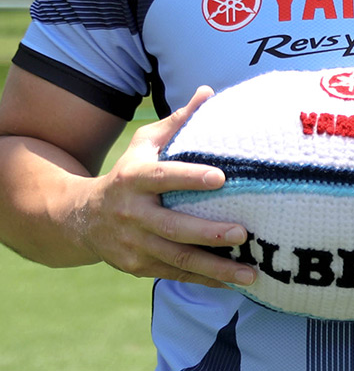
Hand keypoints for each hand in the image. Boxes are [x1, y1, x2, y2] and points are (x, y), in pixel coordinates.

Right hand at [79, 86, 255, 287]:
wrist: (82, 218)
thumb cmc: (126, 174)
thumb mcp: (144, 145)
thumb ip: (177, 123)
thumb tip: (208, 91)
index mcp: (134, 180)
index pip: (163, 178)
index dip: (189, 178)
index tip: (222, 177)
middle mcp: (132, 214)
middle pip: (172, 227)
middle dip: (208, 232)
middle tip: (243, 232)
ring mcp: (134, 244)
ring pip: (177, 258)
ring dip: (215, 268)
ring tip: (250, 273)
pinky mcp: (139, 267)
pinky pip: (176, 274)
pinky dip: (205, 280)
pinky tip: (232, 283)